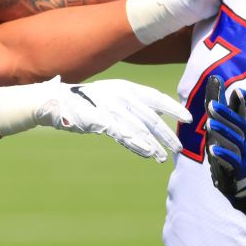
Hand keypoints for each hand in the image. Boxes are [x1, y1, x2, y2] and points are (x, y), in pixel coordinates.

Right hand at [0, 76, 190, 161]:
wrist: (57, 102)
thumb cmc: (87, 101)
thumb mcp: (113, 96)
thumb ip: (134, 104)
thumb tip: (158, 114)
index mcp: (126, 88)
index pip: (155, 97)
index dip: (173, 107)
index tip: (188, 118)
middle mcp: (121, 95)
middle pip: (150, 116)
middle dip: (166, 133)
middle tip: (179, 147)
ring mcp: (111, 107)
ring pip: (139, 128)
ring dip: (153, 144)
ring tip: (163, 157)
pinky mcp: (101, 120)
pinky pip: (123, 133)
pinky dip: (137, 144)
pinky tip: (147, 153)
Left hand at [204, 74, 245, 197]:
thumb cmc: (244, 142)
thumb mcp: (241, 124)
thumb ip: (237, 107)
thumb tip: (233, 86)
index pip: (243, 113)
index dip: (241, 102)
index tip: (237, 91)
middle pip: (238, 125)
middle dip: (225, 115)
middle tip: (211, 105)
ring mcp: (244, 152)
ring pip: (234, 141)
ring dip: (222, 132)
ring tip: (209, 124)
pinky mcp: (239, 167)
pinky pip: (232, 161)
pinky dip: (223, 155)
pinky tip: (212, 149)